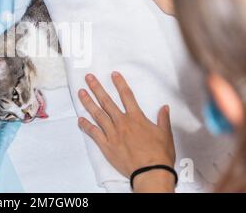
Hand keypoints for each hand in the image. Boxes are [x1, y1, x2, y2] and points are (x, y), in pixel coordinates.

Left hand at [78, 72, 175, 191]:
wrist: (151, 172)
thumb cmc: (159, 155)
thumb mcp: (165, 134)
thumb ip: (163, 119)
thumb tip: (164, 107)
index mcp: (136, 118)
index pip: (126, 95)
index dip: (119, 83)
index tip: (113, 74)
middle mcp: (122, 122)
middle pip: (107, 101)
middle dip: (96, 88)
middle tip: (88, 78)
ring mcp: (113, 133)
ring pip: (97, 114)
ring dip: (88, 102)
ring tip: (80, 92)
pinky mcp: (106, 145)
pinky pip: (93, 133)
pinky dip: (85, 125)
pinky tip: (79, 119)